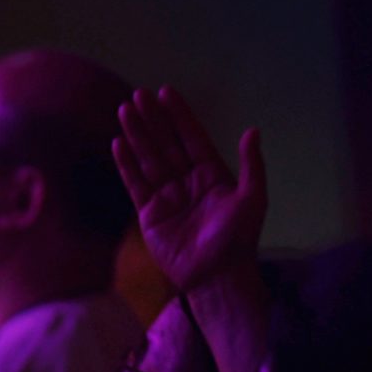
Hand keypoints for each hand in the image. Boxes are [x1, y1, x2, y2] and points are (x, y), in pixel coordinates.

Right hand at [113, 87, 267, 295]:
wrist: (217, 279)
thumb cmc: (238, 241)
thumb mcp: (252, 200)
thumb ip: (252, 166)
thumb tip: (252, 131)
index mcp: (213, 177)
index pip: (193, 139)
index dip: (180, 116)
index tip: (166, 92)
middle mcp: (188, 183)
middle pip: (167, 144)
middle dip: (153, 119)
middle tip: (139, 94)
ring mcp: (168, 198)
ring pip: (149, 159)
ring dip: (137, 135)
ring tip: (125, 110)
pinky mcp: (150, 215)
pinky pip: (135, 184)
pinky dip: (127, 164)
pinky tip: (118, 143)